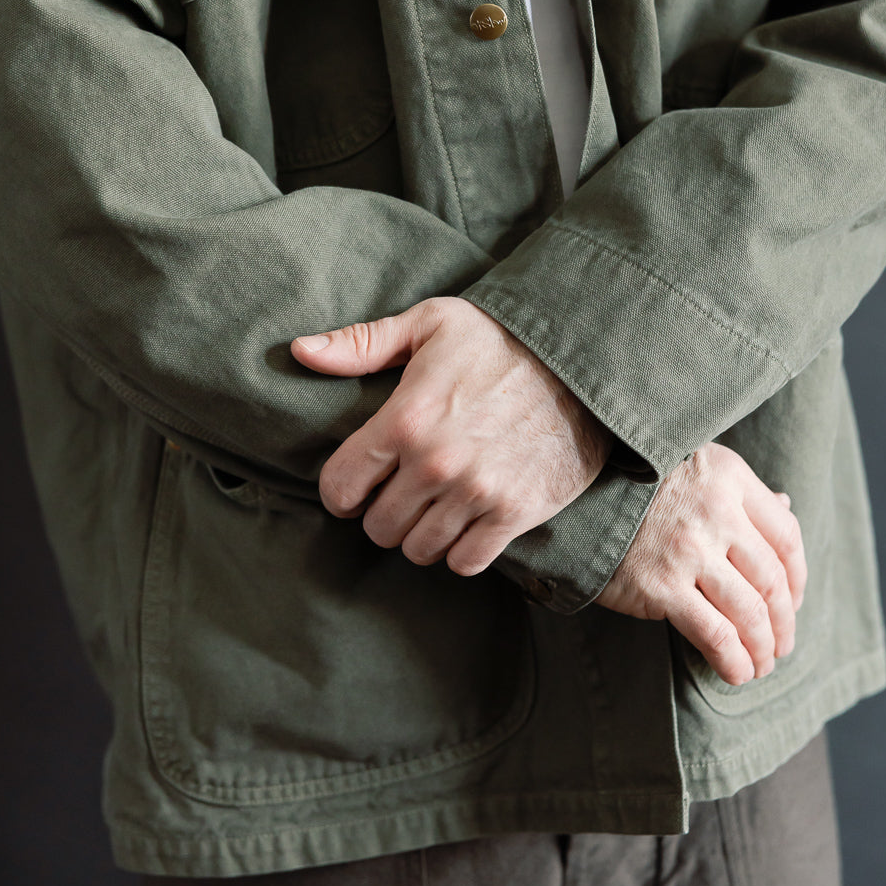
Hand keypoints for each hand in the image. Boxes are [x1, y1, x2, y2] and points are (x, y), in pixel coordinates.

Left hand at [290, 296, 612, 574]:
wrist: (585, 360)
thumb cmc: (501, 337)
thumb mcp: (429, 323)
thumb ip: (361, 343)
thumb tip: (301, 352)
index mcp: (405, 418)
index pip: (340, 486)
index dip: (342, 490)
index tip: (357, 485)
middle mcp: (435, 463)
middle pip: (378, 526)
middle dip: (383, 513)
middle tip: (402, 493)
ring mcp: (476, 492)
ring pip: (418, 550)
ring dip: (420, 534)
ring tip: (434, 509)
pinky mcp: (514, 513)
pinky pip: (465, 562)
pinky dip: (460, 550)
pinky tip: (467, 523)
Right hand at [596, 443, 806, 685]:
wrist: (574, 496)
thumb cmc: (637, 484)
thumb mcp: (696, 468)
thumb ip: (739, 492)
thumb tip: (786, 506)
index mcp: (730, 478)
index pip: (786, 536)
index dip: (798, 578)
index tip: (793, 602)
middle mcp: (717, 513)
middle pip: (772, 581)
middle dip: (783, 623)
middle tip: (781, 645)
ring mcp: (690, 551)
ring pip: (749, 612)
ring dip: (762, 648)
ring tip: (761, 665)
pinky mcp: (662, 586)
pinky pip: (715, 634)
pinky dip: (733, 660)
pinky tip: (737, 672)